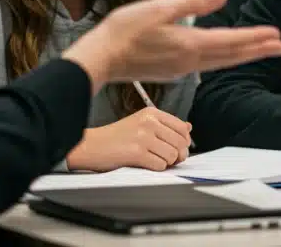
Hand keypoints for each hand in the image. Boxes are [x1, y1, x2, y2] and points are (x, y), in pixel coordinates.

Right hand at [64, 0, 280, 90]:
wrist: (99, 59)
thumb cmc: (124, 30)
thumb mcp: (159, 8)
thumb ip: (193, 3)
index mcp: (190, 44)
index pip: (231, 42)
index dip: (255, 38)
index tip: (277, 35)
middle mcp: (190, 60)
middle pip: (232, 55)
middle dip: (258, 49)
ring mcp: (181, 67)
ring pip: (221, 61)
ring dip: (244, 55)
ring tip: (262, 50)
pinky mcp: (172, 70)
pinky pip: (207, 64)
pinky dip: (224, 59)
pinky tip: (225, 55)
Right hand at [66, 107, 192, 171]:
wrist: (91, 145)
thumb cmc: (116, 137)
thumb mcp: (142, 123)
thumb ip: (166, 125)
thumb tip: (189, 128)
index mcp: (152, 113)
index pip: (182, 127)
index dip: (184, 142)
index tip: (178, 148)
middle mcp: (149, 122)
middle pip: (180, 143)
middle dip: (178, 155)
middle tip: (168, 159)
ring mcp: (143, 137)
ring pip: (172, 155)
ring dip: (166, 162)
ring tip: (153, 160)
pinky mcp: (136, 153)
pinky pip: (160, 165)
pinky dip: (156, 168)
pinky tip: (145, 164)